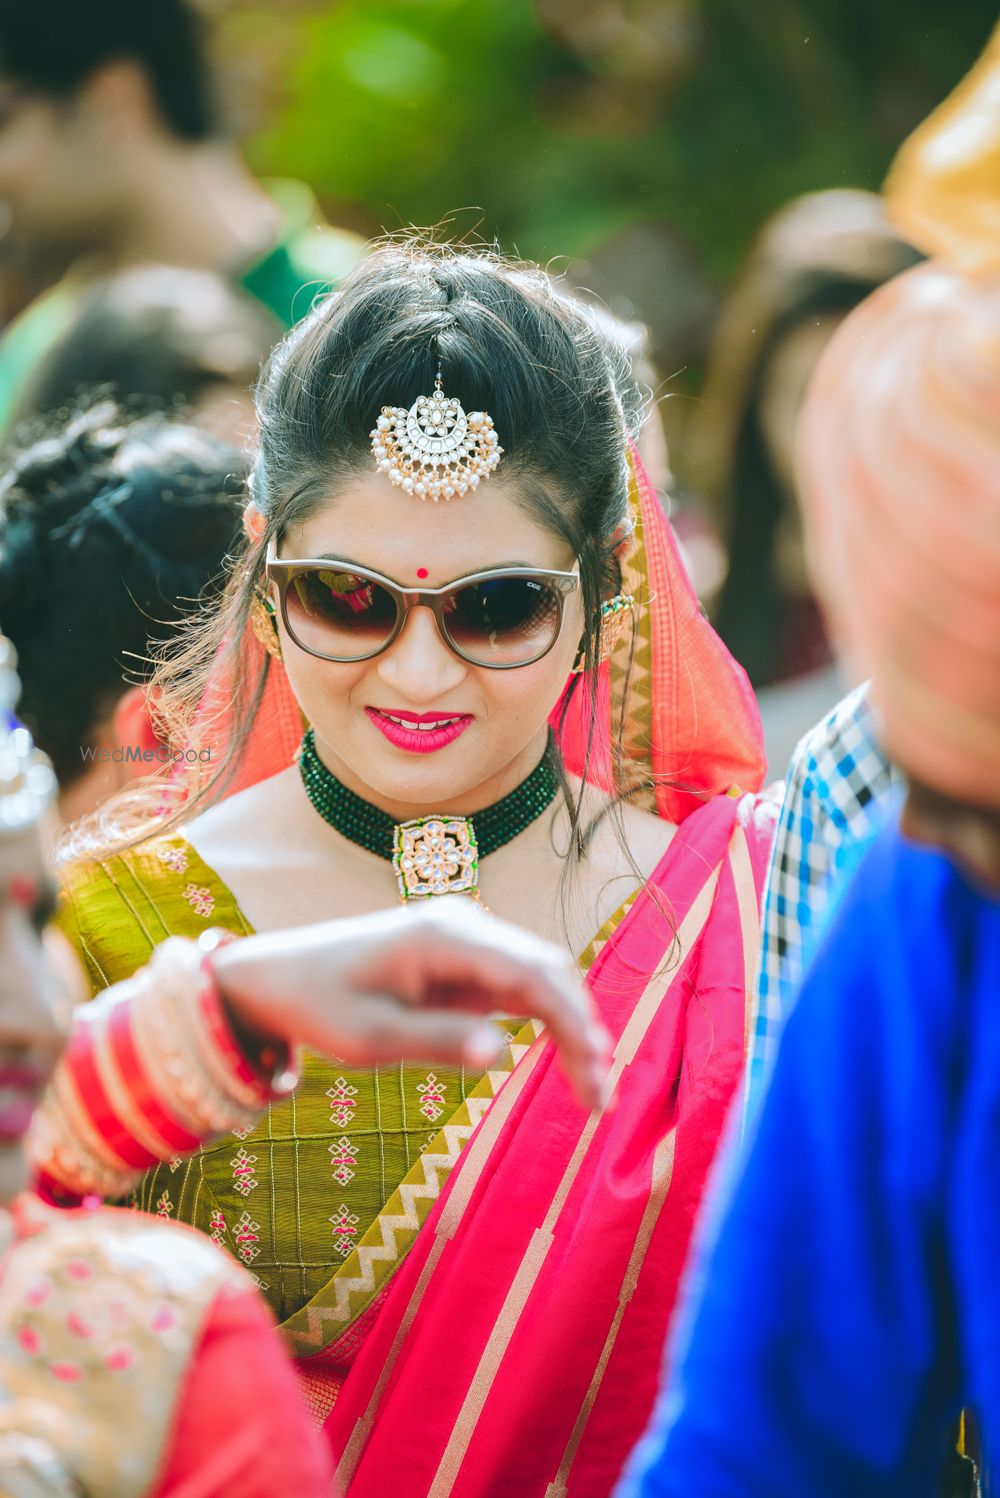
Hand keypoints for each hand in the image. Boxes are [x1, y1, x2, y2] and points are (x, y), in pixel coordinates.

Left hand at [211, 899, 610, 1110]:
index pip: (532, 973)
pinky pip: (520, 984)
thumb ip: (437, 1041)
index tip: (594, 1077)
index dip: (574, 1023)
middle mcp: (465, 925)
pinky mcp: (464, 957)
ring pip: (543, 976)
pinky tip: (569, 1062)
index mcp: (443, 936)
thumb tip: (502, 1054)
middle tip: (599, 1099)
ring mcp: (467, 938)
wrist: (280, 976)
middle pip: (549, 970)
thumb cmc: (318, 1005)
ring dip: (573, 1027)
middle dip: (584, 1030)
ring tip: (591, 1091)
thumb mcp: (368, 1038)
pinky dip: (549, 1021)